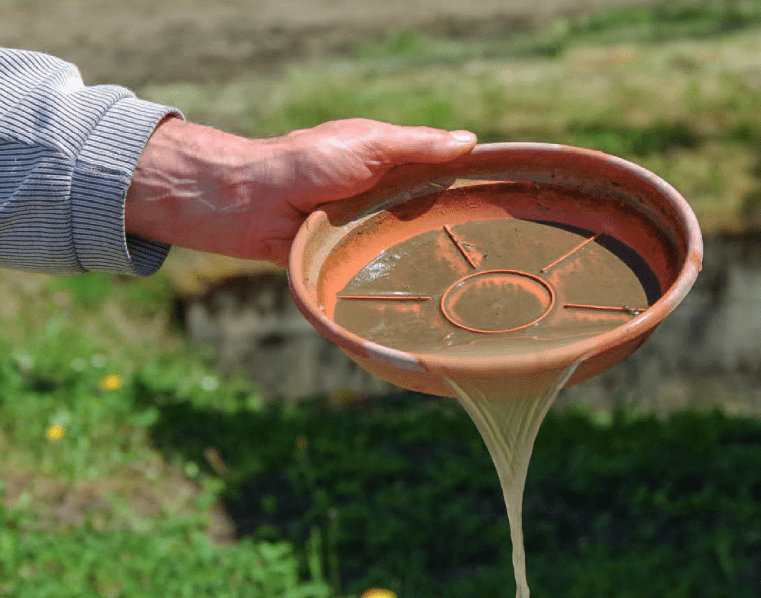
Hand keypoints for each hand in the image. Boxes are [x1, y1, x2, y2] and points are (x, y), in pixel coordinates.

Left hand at [125, 117, 476, 266]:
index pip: (439, 173)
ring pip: (410, 247)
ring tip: (473, 278)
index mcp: (391, 165)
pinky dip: (401, 279)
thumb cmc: (310, 162)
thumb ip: (418, 145)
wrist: (255, 204)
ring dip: (430, 257)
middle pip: (430, 215)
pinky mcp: (353, 261)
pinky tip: (431, 293)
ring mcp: (368, 231)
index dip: (467, 184)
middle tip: (498, 250)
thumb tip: (469, 141)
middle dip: (456, 228)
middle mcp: (383, 198)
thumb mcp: (372, 144)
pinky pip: (383, 271)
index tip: (505, 199)